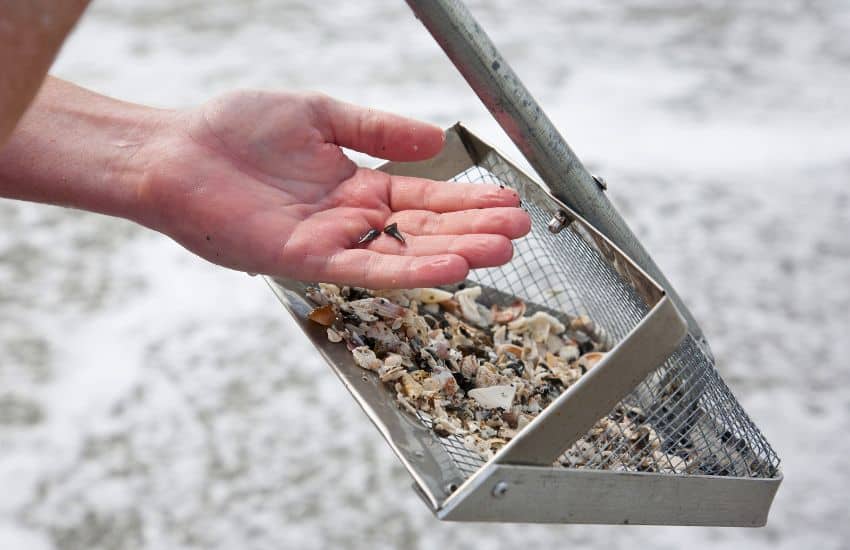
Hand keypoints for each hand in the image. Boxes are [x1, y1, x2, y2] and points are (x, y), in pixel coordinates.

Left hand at [135, 90, 529, 287]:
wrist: (176, 151)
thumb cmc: (237, 129)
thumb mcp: (320, 115)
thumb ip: (376, 130)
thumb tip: (435, 139)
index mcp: (356, 187)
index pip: (425, 199)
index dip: (467, 202)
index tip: (509, 202)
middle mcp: (350, 221)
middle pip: (424, 230)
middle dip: (474, 231)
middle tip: (521, 233)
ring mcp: (330, 244)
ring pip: (403, 254)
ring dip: (454, 254)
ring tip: (501, 252)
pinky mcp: (305, 260)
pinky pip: (366, 269)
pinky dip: (409, 271)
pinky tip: (450, 268)